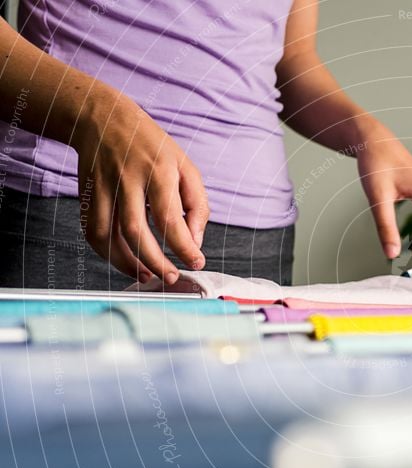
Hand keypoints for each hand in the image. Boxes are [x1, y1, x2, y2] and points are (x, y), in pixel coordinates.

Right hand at [73, 89, 208, 283]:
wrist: (104, 118)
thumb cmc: (153, 147)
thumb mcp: (186, 166)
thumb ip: (197, 204)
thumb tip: (195, 241)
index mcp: (158, 171)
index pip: (169, 217)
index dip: (183, 246)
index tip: (196, 262)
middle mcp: (128, 179)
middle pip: (135, 231)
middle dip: (155, 261)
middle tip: (171, 277)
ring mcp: (103, 187)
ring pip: (109, 236)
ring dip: (127, 263)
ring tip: (148, 276)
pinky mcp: (86, 194)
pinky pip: (92, 232)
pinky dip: (106, 253)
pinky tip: (125, 261)